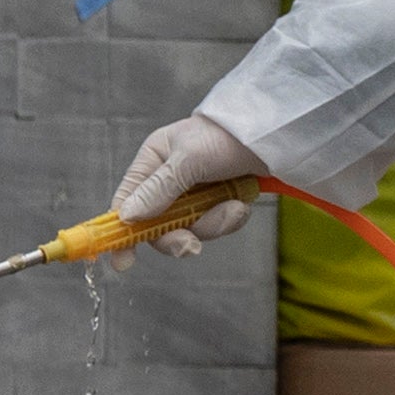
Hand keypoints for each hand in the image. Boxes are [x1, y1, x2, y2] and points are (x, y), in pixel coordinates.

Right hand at [110, 113, 262, 253]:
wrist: (272, 134)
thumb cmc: (225, 135)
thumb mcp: (188, 158)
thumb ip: (158, 189)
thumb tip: (127, 216)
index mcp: (153, 162)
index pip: (127, 202)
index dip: (122, 232)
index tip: (124, 261)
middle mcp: (170, 180)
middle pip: (159, 226)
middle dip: (177, 237)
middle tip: (192, 246)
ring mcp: (195, 194)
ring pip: (191, 229)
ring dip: (212, 224)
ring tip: (233, 206)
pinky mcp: (219, 202)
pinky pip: (216, 226)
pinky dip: (230, 218)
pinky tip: (242, 203)